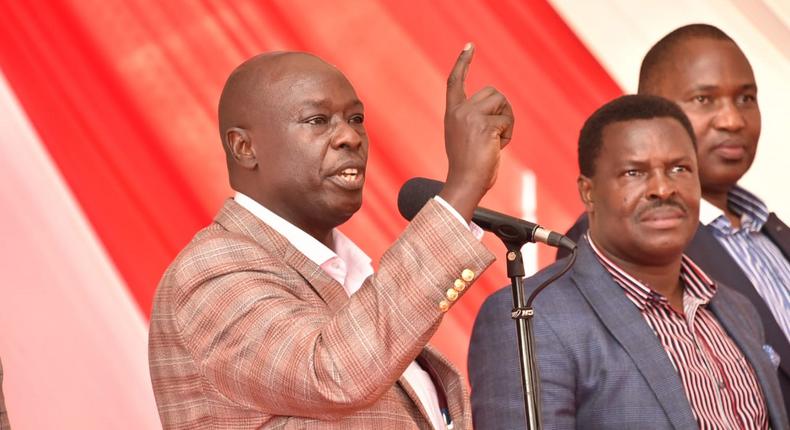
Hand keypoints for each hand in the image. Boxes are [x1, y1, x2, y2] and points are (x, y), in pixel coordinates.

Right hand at [439, 43, 513, 221]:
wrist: (464, 183)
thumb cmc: (468, 167)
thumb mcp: (465, 137)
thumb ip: (474, 120)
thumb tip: (498, 108)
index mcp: (452, 113)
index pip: (455, 81)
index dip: (463, 62)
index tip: (470, 47)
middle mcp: (459, 111)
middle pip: (493, 92)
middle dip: (502, 110)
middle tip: (497, 132)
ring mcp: (471, 117)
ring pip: (502, 103)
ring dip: (507, 121)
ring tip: (496, 141)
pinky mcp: (485, 126)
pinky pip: (507, 122)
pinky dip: (508, 136)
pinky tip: (497, 148)